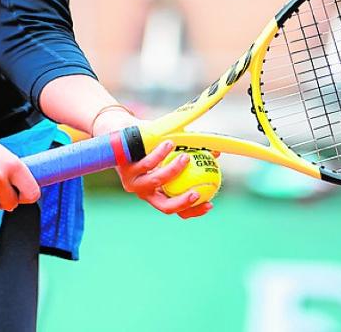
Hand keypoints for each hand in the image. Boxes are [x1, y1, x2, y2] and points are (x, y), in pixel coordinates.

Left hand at [90, 109, 213, 219]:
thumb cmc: (151, 142)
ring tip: (186, 157)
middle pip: (165, 206)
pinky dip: (159, 154)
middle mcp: (144, 192)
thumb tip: (218, 153)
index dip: (193, 211)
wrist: (123, 130)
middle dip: (182, 202)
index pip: (177, 210)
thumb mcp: (174, 149)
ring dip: (173, 170)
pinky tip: (170, 144)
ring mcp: (133, 181)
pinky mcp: (124, 167)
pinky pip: (145, 162)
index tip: (211, 203)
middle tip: (198, 191)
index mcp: (157, 192)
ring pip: (155, 181)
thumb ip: (193, 153)